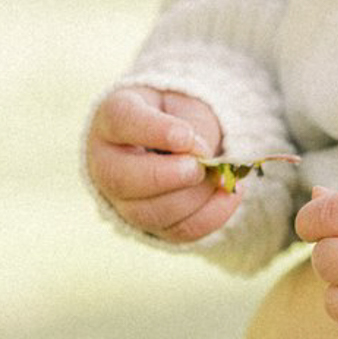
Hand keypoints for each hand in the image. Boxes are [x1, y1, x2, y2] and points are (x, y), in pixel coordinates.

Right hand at [87, 84, 236, 242]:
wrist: (180, 142)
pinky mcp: (151, 225)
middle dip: (167, 176)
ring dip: (194, 198)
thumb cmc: (178, 118)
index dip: (153, 130)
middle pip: (120, 179)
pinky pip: (177, 231)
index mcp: (112, 118)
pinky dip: (211, 216)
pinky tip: (230, 195)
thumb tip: (202, 157)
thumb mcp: (188, 107)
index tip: (185, 135)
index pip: (121, 120)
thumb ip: (194, 127)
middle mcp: (106, 162)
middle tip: (199, 167)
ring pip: (149, 212)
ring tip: (220, 177)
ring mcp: (123, 200)